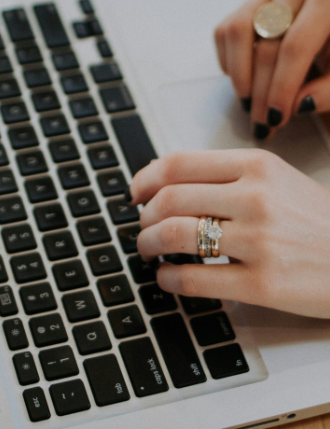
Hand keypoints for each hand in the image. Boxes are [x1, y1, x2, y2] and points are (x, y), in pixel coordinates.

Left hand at [129, 149, 329, 317]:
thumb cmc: (317, 220)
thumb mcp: (277, 179)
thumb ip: (226, 175)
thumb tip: (166, 181)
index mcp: (256, 165)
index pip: (179, 163)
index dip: (145, 178)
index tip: (135, 192)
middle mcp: (255, 197)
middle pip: (169, 199)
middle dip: (143, 216)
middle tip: (141, 225)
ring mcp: (259, 240)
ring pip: (174, 235)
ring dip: (148, 243)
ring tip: (147, 249)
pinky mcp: (262, 283)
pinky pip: (193, 278)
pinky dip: (168, 278)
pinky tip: (166, 277)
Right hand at [214, 0, 329, 138]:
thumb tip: (299, 105)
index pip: (295, 46)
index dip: (282, 87)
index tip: (276, 117)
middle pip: (266, 46)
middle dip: (261, 93)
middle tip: (262, 123)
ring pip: (237, 33)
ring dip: (239, 77)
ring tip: (248, 104)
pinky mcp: (248, 0)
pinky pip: (225, 33)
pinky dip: (230, 62)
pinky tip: (245, 81)